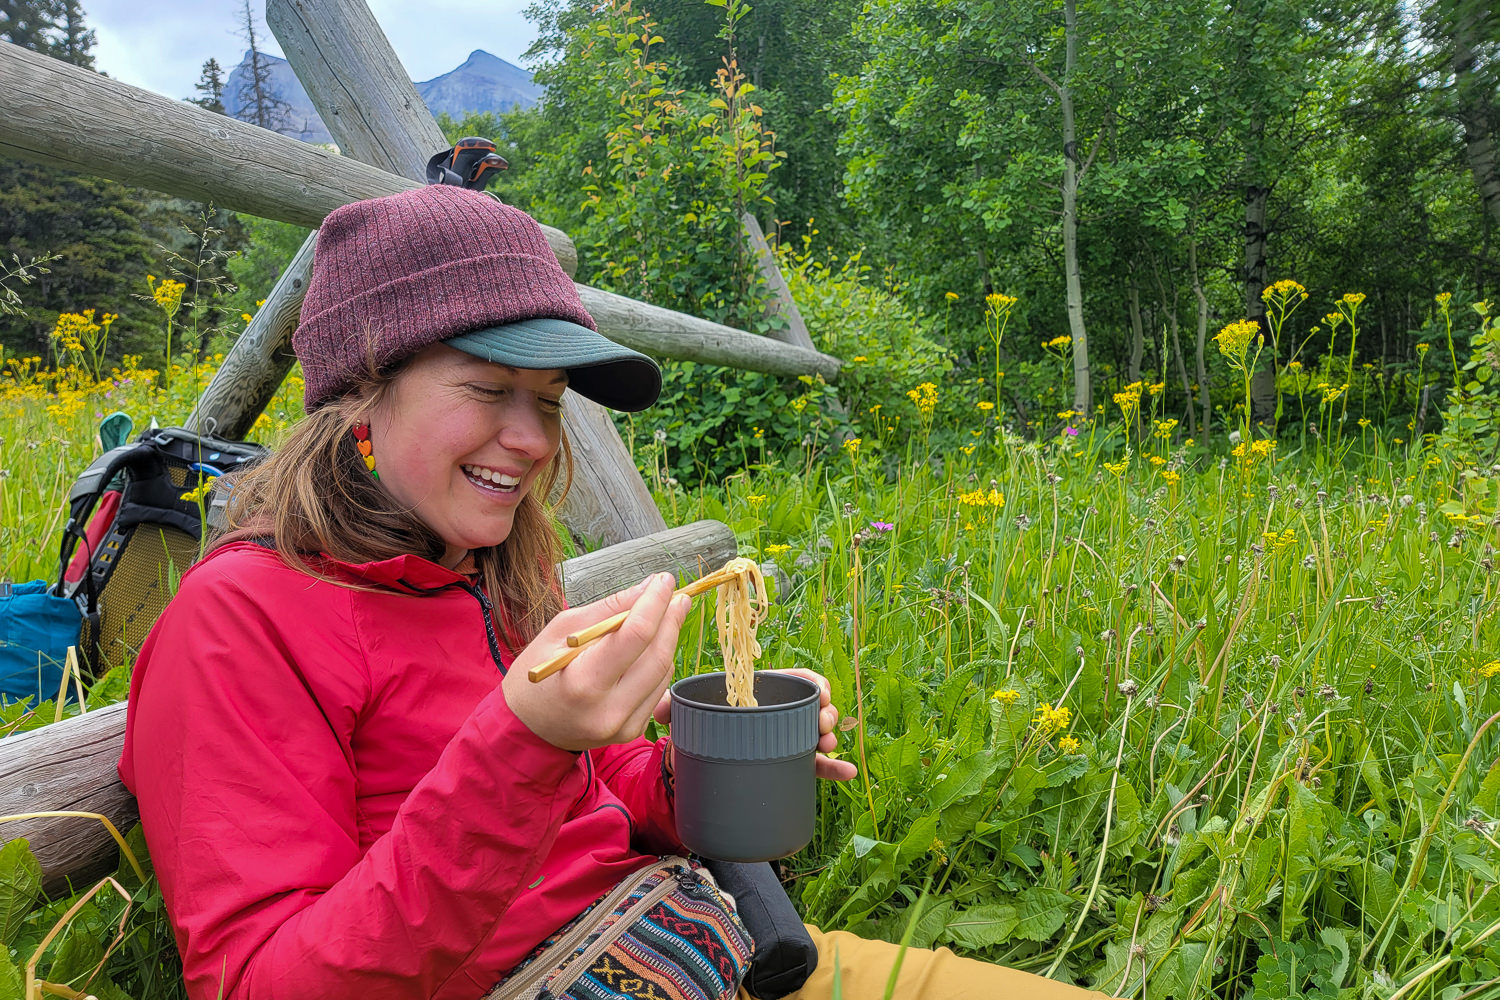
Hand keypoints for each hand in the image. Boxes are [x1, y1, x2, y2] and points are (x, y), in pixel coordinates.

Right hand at [506, 573, 690, 751]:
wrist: (526, 727)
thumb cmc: (535, 674)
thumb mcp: (559, 630)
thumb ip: (608, 609)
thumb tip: (648, 587)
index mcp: (584, 681)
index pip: (636, 635)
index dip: (655, 603)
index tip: (664, 580)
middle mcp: (608, 709)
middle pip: (657, 655)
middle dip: (670, 619)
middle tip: (676, 595)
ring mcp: (623, 725)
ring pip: (663, 673)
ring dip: (668, 640)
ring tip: (666, 615)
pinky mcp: (631, 730)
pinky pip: (658, 690)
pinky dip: (659, 663)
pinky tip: (652, 646)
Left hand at [652, 667, 859, 781]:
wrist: (696, 764)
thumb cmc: (696, 729)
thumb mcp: (686, 716)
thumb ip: (672, 707)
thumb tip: (660, 709)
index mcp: (760, 694)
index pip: (794, 680)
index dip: (814, 684)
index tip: (821, 694)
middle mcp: (778, 715)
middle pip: (813, 707)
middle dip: (826, 713)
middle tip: (823, 726)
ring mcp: (786, 740)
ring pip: (817, 734)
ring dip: (831, 737)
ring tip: (828, 746)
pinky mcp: (788, 765)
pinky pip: (814, 766)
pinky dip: (833, 768)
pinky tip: (848, 772)